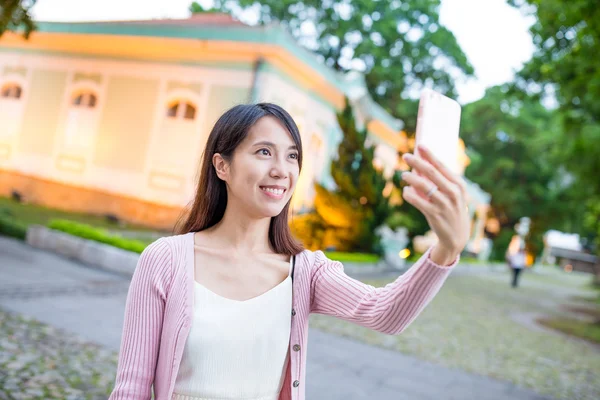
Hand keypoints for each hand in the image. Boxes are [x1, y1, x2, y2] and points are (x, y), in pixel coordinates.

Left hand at [401, 145, 469, 264]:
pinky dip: (410, 194)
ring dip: (411, 178)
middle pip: (431, 173)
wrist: (456, 236)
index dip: (429, 155)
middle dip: (417, 162)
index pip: (442, 166)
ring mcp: (444, 204)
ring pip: (423, 186)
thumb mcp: (451, 194)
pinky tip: (407, 191)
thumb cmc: (451, 209)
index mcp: (458, 185)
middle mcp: (453, 193)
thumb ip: (438, 181)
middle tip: (405, 156)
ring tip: (403, 175)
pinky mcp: (434, 214)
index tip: (419, 145)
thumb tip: (419, 165)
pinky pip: (417, 201)